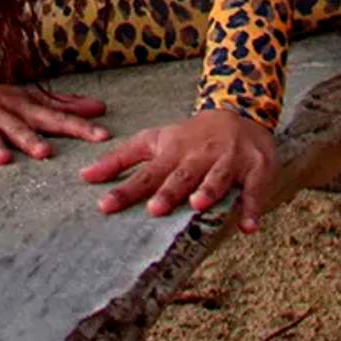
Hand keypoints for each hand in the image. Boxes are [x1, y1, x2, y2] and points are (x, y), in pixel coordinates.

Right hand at [0, 77, 109, 167]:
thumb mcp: (29, 98)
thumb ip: (63, 105)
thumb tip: (99, 108)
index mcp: (22, 107)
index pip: (54, 117)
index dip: (78, 126)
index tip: (102, 136)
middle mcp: (2, 113)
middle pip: (20, 128)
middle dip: (32, 140)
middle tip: (47, 153)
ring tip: (1, 160)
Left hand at [80, 110, 278, 231]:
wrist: (238, 113)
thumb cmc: (189, 136)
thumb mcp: (153, 140)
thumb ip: (120, 159)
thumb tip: (84, 176)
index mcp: (172, 151)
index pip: (145, 174)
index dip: (125, 190)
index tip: (104, 206)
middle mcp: (198, 155)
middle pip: (181, 175)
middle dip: (169, 191)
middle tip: (154, 208)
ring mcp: (228, 160)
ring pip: (217, 177)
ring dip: (209, 190)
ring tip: (198, 205)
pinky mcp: (255, 167)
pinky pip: (255, 189)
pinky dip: (253, 208)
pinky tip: (248, 227)